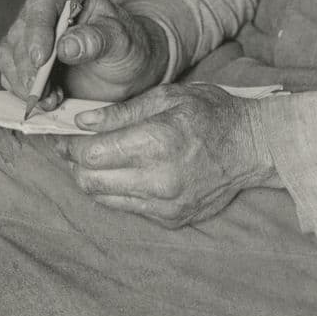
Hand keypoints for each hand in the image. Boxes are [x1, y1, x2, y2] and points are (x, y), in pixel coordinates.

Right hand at [0, 0, 166, 110]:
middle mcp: (42, 14)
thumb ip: (96, 40)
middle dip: (28, 68)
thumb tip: (65, 47)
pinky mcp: (25, 64)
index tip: (41, 59)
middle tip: (44, 92)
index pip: (40, 7)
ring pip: (8, 57)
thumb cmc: (127, 46)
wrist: (128, 71)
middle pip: (19, 35)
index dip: (36, 32)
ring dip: (24, 83)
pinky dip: (23, 92)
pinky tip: (48, 100)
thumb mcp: (121, 41)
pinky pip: (10, 76)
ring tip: (52, 100)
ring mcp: (30, 39)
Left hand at [56, 83, 276, 228]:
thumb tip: (82, 122)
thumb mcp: (168, 97)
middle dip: (74, 163)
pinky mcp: (172, 218)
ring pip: (105, 198)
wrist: (254, 147)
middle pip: (91, 181)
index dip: (69, 145)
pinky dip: (117, 190)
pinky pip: (128, 207)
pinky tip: (124, 172)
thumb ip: (120, 112)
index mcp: (156, 142)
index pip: (91, 154)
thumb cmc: (212, 113)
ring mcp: (167, 204)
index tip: (62, 135)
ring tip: (96, 158)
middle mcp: (159, 179)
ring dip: (92, 178)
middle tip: (72, 147)